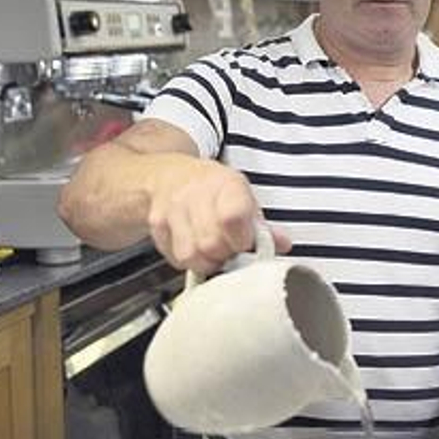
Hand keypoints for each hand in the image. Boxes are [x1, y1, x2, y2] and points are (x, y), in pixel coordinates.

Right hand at [146, 158, 290, 273]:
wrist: (171, 177)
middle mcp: (195, 194)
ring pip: (191, 255)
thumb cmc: (213, 189)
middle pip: (211, 244)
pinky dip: (190, 261)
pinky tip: (197, 248)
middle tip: (230, 249)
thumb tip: (282, 243)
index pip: (232, 218)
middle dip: (225, 254)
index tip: (246, 243)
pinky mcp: (157, 227)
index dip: (242, 240)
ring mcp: (172, 210)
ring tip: (214, 250)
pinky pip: (176, 259)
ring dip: (207, 261)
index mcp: (226, 185)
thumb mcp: (243, 196)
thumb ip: (263, 225)